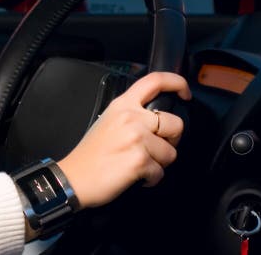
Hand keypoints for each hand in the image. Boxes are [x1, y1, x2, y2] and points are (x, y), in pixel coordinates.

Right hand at [57, 71, 190, 208]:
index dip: (177, 83)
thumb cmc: (91, 153)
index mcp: (122, 105)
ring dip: (159, 163)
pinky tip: (134, 175)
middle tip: (154, 148)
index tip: (185, 94)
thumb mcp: (108, 120)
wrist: (75, 177)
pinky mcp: (140, 161)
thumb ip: (133, 113)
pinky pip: (161, 173)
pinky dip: (151, 179)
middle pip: (175, 124)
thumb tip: (159, 120)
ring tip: (138, 163)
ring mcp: (136, 139)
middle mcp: (131, 118)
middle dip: (171, 140)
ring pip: (171, 153)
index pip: (155, 81)